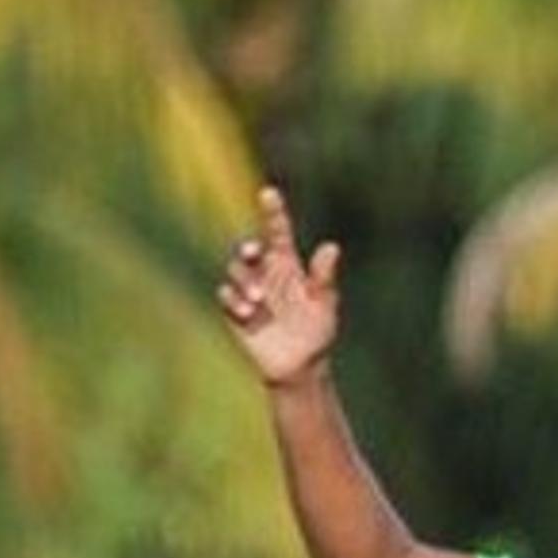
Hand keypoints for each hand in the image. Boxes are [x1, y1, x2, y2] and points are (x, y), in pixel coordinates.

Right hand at [216, 185, 340, 386]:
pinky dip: (233, 300)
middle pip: (248, 249)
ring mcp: (248, 290)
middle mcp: (265, 272)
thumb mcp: (324, 304)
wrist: (300, 365)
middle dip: (247, 248)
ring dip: (244, 281)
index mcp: (288, 265)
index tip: (269, 192)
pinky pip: (226, 295)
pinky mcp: (235, 309)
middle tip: (255, 253)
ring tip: (259, 302)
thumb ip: (324, 278)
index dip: (273, 212)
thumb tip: (331, 247)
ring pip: (236, 271)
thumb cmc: (316, 331)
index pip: (277, 232)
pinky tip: (247, 313)